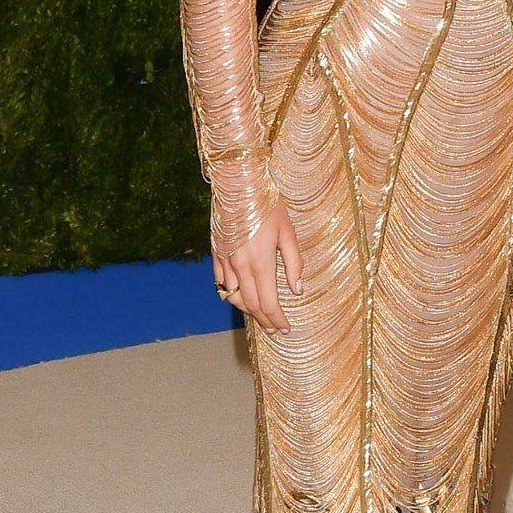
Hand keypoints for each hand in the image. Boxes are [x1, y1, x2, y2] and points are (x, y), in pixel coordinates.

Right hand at [215, 201, 302, 333]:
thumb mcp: (288, 233)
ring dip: (247, 310)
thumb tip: (296, 290)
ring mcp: (225, 261)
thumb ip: (294, 264)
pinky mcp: (216, 253)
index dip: (277, 320)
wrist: (239, 183)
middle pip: (252, 306)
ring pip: (234, 297)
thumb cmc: (268, 204)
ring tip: (259, 316)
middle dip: (264, 321)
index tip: (285, 328)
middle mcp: (240, 267)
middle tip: (275, 329)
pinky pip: (221, 283)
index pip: (269, 304)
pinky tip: (240, 296)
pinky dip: (231, 294)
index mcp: (261, 263)